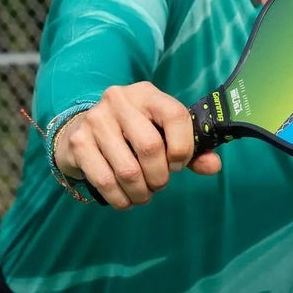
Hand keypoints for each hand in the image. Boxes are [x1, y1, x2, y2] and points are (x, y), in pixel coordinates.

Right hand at [52, 81, 221, 209]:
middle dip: (160, 177)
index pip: (175, 116)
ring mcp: (96, 120)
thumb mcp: (162, 133)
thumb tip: (213, 166)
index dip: (183, 148)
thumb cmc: (131, 133)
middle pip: (150, 148)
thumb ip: (190, 149)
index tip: (178, 165)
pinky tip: (125, 199)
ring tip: (143, 194)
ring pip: (128, 170)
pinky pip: (105, 181)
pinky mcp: (78, 142)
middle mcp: (119, 100)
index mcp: (147, 93)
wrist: (80, 129)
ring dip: (141, 192)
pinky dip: (120, 198)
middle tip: (159, 185)